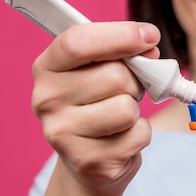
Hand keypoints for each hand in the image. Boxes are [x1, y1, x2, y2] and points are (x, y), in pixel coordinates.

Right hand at [31, 21, 158, 195]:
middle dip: (134, 82)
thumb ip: (125, 52)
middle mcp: (46, 99)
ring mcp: (62, 133)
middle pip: (115, 75)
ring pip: (127, 107)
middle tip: (125, 92)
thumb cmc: (100, 104)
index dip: (121, 35)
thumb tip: (150, 51)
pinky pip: (138, 134)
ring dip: (135, 111)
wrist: (88, 160)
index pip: (78, 41)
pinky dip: (140, 134)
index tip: (150, 35)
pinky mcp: (88, 161)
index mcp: (47, 68)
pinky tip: (121, 139)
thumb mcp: (104, 69)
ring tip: (120, 117)